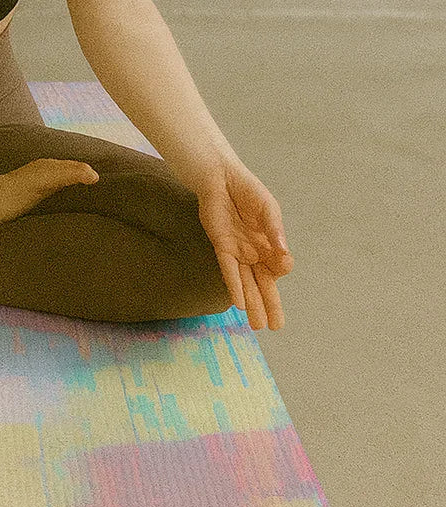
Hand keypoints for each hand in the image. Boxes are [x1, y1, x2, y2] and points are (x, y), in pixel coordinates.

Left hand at [193, 158, 294, 331]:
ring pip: (247, 283)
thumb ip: (275, 230)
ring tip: (258, 326)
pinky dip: (234, 286)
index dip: (282, 267)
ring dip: (253, 304)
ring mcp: (238, 252)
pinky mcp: (222, 247)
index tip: (283, 263)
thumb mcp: (268, 209)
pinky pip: (229, 271)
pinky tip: (238, 304)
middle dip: (270, 305)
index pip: (279, 266)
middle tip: (276, 327)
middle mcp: (254, 253)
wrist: (222, 179)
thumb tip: (284, 252)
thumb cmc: (248, 192)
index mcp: (270, 244)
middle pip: (264, 284)